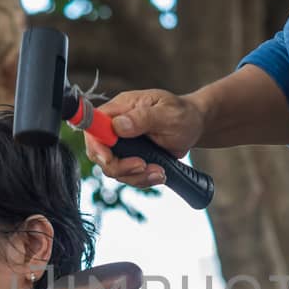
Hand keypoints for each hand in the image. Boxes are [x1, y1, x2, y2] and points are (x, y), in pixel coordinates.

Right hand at [85, 89, 204, 189]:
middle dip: (119, 166)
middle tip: (143, 166)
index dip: (96, 144)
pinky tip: (160, 173)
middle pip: (99, 152)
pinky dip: (143, 179)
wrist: (194, 126)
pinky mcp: (130, 158)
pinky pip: (127, 176)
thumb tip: (118, 125)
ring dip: (136, 176)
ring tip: (159, 171)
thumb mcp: (168, 113)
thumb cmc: (182, 114)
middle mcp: (116, 127)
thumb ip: (143, 118)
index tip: (110, 157)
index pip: (94, 125)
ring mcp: (122, 144)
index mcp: (120, 109)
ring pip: (113, 169)